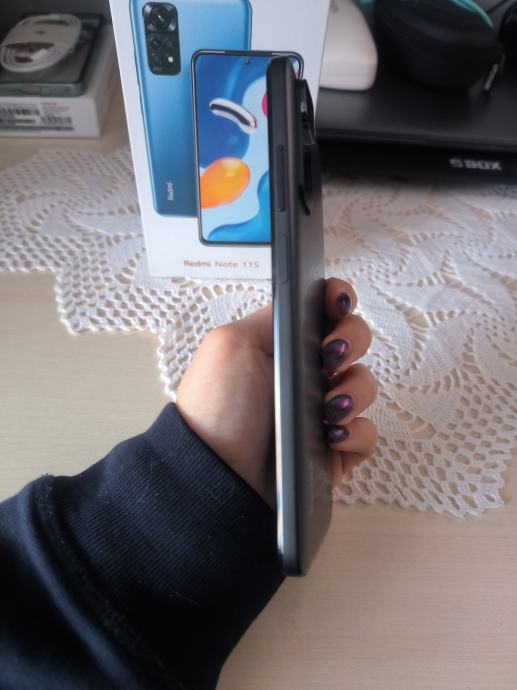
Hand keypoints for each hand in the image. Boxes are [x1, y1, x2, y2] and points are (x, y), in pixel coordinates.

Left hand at [176, 277, 376, 506]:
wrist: (218, 474)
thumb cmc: (216, 406)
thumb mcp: (231, 345)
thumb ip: (272, 316)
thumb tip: (311, 306)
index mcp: (281, 344)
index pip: (323, 309)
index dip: (339, 299)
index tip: (339, 303)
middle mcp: (305, 372)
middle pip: (353, 340)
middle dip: (351, 340)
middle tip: (330, 357)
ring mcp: (322, 411)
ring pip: (364, 385)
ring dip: (354, 391)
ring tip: (327, 410)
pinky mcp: (334, 450)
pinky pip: (365, 432)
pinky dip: (356, 432)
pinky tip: (332, 437)